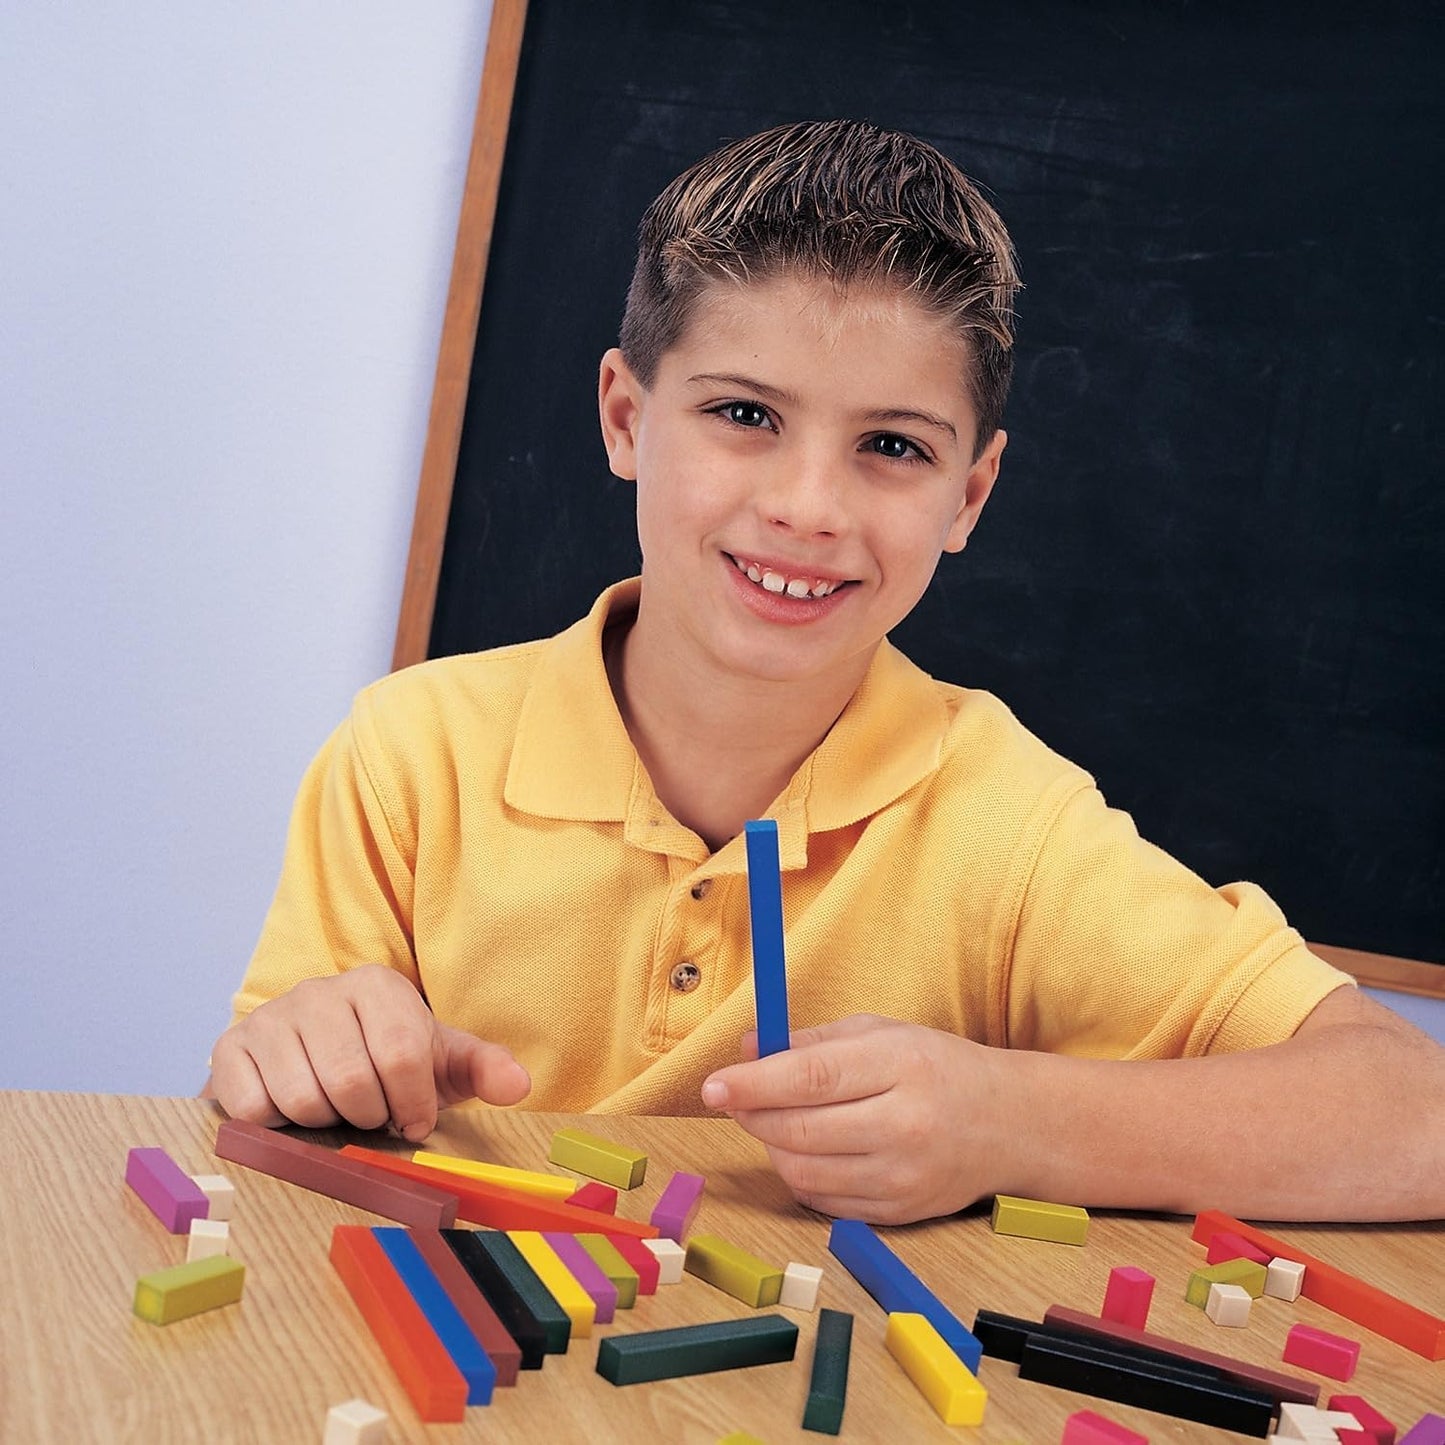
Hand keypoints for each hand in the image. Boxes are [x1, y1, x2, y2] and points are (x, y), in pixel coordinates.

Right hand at [207, 964, 529, 1140]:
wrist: (314, 1059)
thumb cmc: (385, 1062)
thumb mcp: (439, 1062)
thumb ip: (482, 1068)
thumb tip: (518, 1085)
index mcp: (377, 985)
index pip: (402, 1053)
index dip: (412, 1104)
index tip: (413, 1119)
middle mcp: (319, 991)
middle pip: (351, 1080)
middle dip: (368, 1115)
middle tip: (368, 1114)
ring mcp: (270, 1017)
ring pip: (302, 1098)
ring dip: (324, 1123)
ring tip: (333, 1110)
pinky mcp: (230, 1049)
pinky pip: (253, 1109)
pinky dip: (276, 1127)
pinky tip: (291, 1111)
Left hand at [700, 1014, 1008, 1224]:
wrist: (1009, 1124)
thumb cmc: (936, 1067)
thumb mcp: (880, 1033)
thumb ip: (810, 1041)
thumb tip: (745, 1050)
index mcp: (900, 1066)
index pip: (810, 1079)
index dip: (753, 1085)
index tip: (712, 1086)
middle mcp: (904, 1126)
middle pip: (800, 1131)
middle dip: (752, 1116)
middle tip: (734, 1098)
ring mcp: (903, 1177)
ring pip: (804, 1173)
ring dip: (772, 1147)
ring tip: (776, 1120)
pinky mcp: (900, 1214)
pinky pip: (823, 1202)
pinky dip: (801, 1176)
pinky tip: (809, 1150)